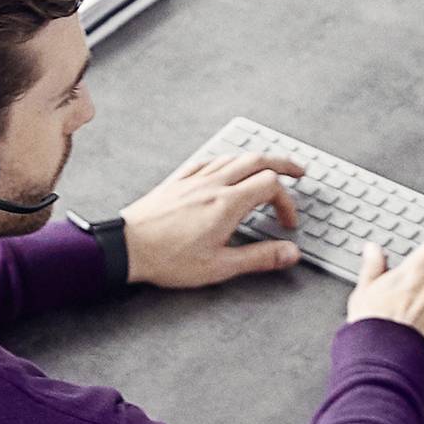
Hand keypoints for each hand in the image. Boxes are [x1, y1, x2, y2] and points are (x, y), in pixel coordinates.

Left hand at [116, 151, 306, 289]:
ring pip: (233, 157)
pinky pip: (209, 160)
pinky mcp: (178, 181)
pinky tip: (227, 166)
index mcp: (227, 204)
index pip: (271, 186)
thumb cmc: (167, 259)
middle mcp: (213, 185)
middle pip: (257, 160)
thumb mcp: (219, 267)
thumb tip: (289, 253)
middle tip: (298, 172)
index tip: (287, 223)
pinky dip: (227, 160)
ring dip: (257, 159)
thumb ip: (259, 258)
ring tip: (268, 167)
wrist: (125, 247)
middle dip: (283, 164)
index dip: (287, 202)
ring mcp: (194, 179)